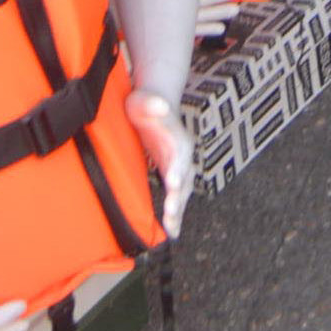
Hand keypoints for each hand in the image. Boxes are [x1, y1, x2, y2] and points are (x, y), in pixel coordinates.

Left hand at [126, 90, 193, 238]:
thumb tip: (161, 106)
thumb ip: (152, 103)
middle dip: (179, 198)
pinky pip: (175, 197)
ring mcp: (178, 167)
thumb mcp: (144, 100)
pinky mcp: (171, 175)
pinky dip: (175, 214)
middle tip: (172, 213)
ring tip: (172, 229)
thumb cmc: (146, 104)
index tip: (174, 182)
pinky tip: (171, 231)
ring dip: (178, 211)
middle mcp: (183, 156)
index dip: (178, 169)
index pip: (181, 156)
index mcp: (178, 139)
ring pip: (182, 193)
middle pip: (185, 179)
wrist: (153, 106)